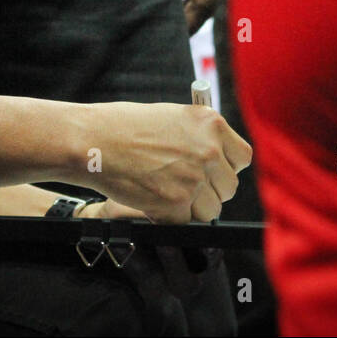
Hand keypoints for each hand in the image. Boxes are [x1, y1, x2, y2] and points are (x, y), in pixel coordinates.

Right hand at [74, 101, 251, 223]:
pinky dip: (170, 217)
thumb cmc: (125, 126)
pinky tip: (153, 199)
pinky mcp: (176, 203)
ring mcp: (194, 178)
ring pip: (211, 210)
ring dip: (192, 207)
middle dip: (209, 190)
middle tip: (184, 184)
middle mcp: (209, 150)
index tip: (215, 170)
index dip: (227, 167)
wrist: (94, 140)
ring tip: (166, 192)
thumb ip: (199, 136)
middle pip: (229, 187)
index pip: (242, 157)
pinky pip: (186, 221)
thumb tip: (217, 157)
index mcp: (211, 124)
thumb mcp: (172, 116)